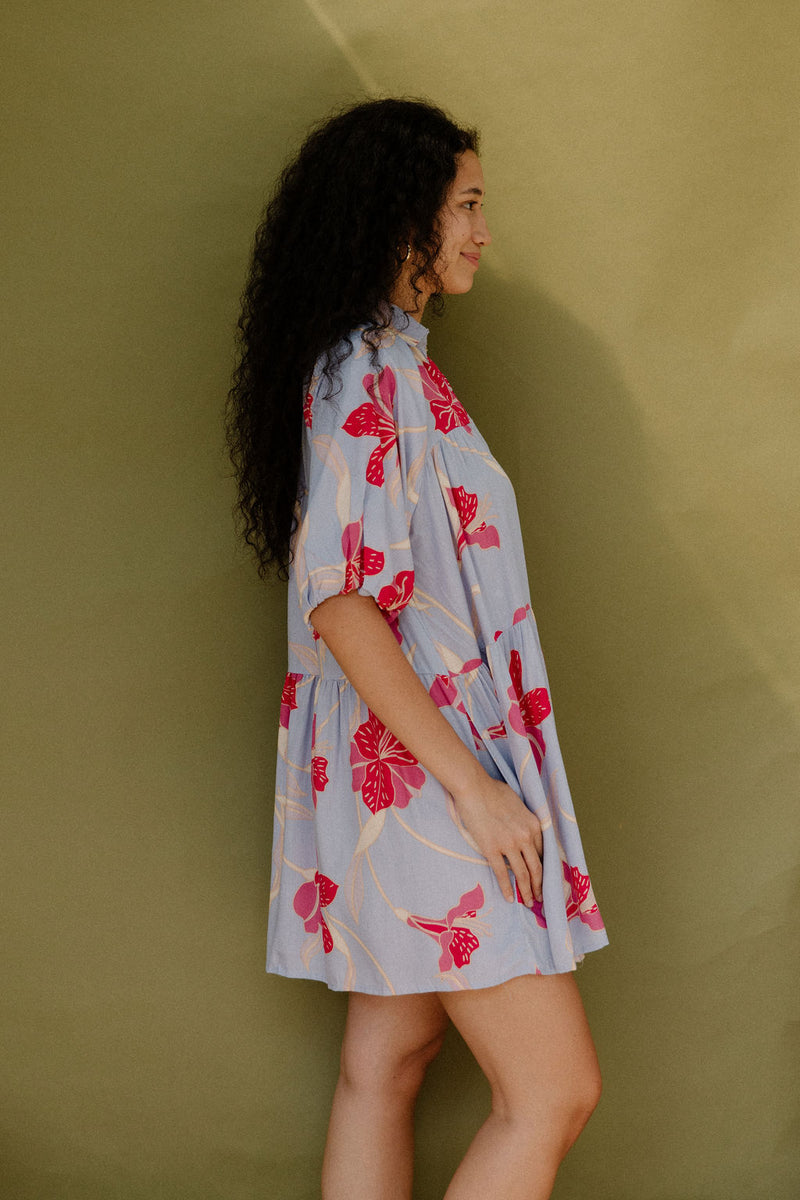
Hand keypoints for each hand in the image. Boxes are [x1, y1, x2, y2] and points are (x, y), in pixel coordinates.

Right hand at [451, 777, 542, 905]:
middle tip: (538, 898)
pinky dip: (507, 889)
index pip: (543, 853)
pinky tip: (510, 898)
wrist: (474, 788)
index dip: (543, 869)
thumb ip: (524, 820)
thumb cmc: (493, 791)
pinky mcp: (492, 849)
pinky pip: (503, 874)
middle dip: (539, 885)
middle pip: (537, 868)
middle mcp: (526, 836)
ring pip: (523, 874)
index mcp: (534, 825)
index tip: (542, 879)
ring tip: (528, 902)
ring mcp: (509, 844)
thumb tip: (523, 829)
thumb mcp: (518, 804)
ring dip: (527, 891)